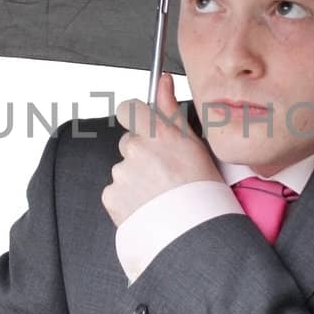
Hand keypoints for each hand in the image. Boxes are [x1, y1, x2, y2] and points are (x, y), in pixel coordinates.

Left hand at [103, 72, 219, 227]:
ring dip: (136, 178)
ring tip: (159, 195)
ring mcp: (122, 174)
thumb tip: (162, 80)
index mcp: (157, 134)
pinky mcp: (112, 196)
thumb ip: (170, 109)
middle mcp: (136, 151)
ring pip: (123, 168)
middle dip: (141, 154)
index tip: (144, 128)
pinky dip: (127, 198)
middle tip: (163, 173)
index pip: (129, 109)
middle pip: (129, 143)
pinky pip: (115, 191)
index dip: (134, 117)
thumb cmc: (201, 191)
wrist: (194, 233)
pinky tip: (148, 206)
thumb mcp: (193, 144)